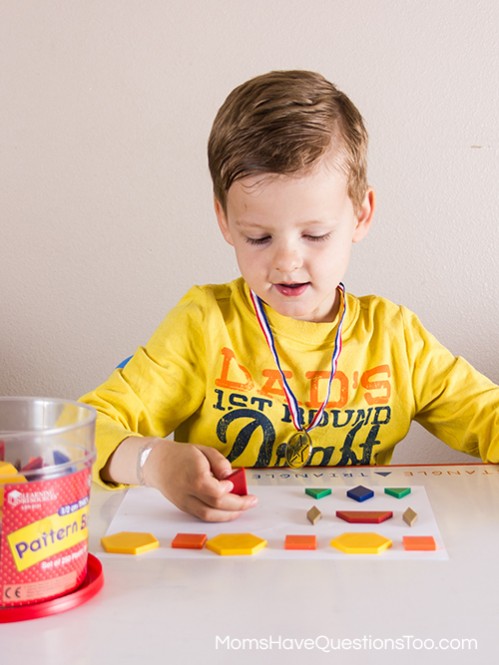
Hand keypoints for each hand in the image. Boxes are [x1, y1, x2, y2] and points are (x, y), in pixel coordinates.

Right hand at [142, 440, 257, 521]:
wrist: (156, 463)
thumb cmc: (181, 455)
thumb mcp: (203, 450)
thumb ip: (220, 462)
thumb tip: (231, 476)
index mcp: (194, 477)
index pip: (216, 492)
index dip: (230, 493)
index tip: (235, 485)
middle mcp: (188, 493)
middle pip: (214, 507)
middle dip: (237, 507)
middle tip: (251, 501)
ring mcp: (185, 503)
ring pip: (208, 516)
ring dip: (229, 515)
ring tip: (242, 508)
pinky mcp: (184, 508)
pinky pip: (203, 516)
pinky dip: (218, 515)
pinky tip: (228, 509)